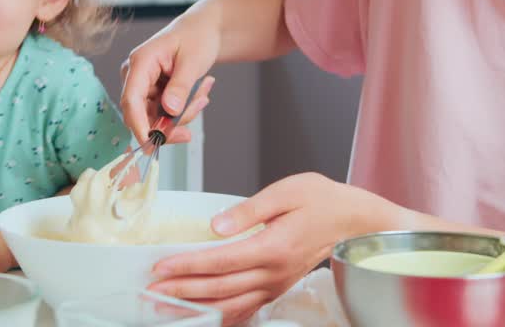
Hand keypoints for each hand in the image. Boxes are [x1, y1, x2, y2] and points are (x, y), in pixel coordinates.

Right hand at [120, 10, 217, 145]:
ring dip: (184, 112)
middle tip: (200, 106)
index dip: (139, 124)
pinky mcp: (153, 94)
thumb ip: (180, 86)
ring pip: (157, 118)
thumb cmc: (196, 37)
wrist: (202, 30)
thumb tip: (169, 111)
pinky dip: (184, 109)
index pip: (131, 99)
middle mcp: (136, 76)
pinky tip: (198, 92)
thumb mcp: (192, 61)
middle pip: (144, 114)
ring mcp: (144, 86)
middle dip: (172, 120)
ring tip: (203, 91)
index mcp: (140, 62)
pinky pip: (165, 114)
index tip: (152, 143)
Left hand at [147, 173, 395, 326]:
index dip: (187, 265)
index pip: (220, 261)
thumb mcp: (287, 191)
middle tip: (150, 290)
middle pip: (219, 288)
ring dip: (195, 307)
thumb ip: (248, 209)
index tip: (160, 266)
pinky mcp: (278, 287)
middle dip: (181, 290)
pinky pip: (246, 309)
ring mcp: (276, 284)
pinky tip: (202, 316)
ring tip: (166, 305)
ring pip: (230, 305)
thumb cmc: (322, 200)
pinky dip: (221, 316)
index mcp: (273, 247)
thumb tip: (216, 225)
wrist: (354, 220)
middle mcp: (274, 272)